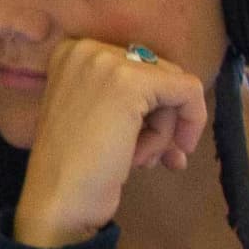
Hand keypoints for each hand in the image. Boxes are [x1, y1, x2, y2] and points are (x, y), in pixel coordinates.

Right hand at [11, 38, 209, 247]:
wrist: (58, 200)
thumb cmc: (76, 166)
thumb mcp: (96, 114)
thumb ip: (126, 95)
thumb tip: (185, 94)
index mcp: (71, 52)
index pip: (138, 67)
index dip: (150, 107)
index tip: (146, 142)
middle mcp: (86, 48)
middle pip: (158, 74)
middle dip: (163, 119)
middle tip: (153, 157)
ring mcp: (107, 62)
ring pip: (173, 85)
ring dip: (164, 131)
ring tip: (139, 160)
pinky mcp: (132, 82)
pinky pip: (188, 91)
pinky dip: (190, 124)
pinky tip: (158, 158)